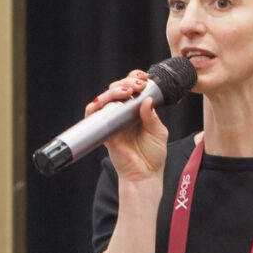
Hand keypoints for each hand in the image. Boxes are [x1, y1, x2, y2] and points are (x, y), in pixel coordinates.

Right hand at [88, 70, 168, 188]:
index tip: (143, 77)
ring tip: (127, 90)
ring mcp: (112, 122)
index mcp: (137, 111)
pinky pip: (93, 115)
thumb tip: (147, 99)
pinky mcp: (104, 131)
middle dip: (126, 82)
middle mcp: (123, 114)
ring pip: (104, 99)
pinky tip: (105, 102)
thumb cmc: (153, 156)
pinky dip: (95, 106)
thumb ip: (152, 116)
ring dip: (114, 91)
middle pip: (116, 90)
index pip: (132, 89)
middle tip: (138, 85)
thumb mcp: (159, 132)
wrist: (145, 175)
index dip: (134, 80)